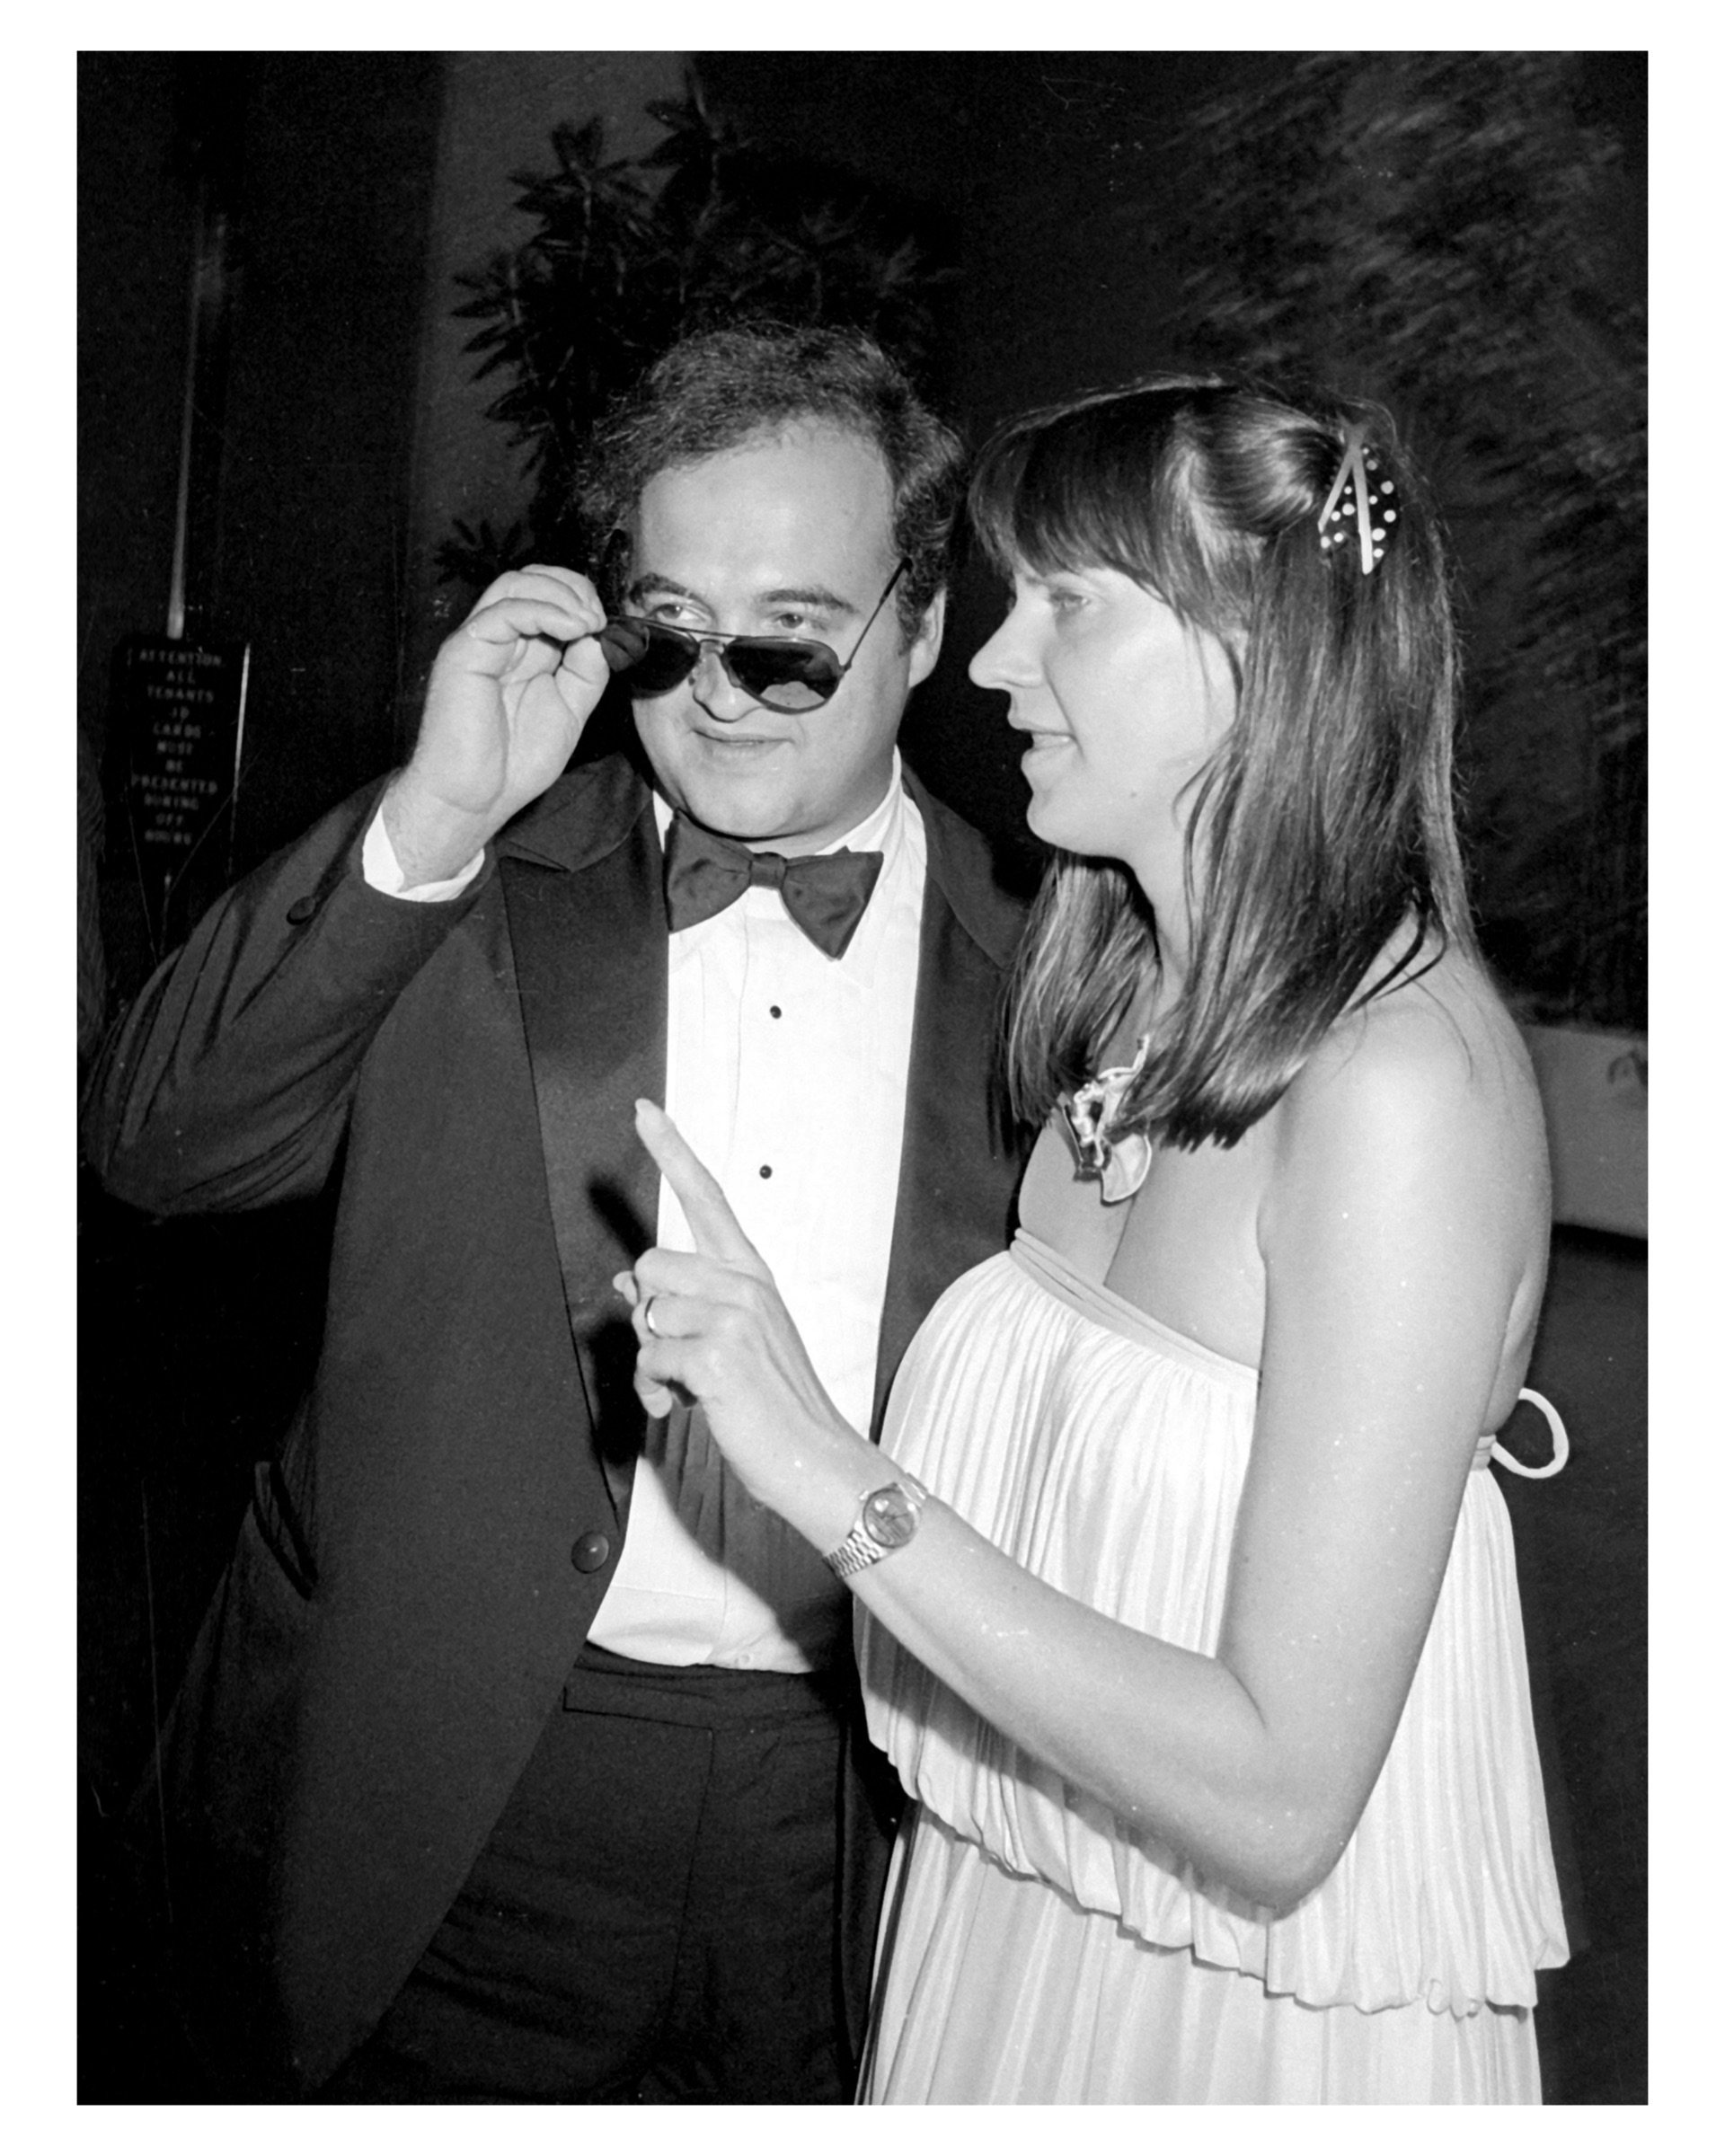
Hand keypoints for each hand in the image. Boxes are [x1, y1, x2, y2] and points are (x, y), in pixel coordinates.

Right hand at [384, 565, 611, 883]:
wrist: (475, 799)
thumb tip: (600, 635)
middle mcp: (498, 639)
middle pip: (530, 580)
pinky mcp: (464, 651)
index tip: (607, 626)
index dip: (581, 600)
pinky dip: (543, 610)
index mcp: (521, 650)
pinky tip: (572, 629)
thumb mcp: (570, 712)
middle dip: (572, 588)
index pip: (548, 598)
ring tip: (587, 622)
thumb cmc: (514, 764)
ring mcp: (479, 642)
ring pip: (515, 585)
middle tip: (598, 618)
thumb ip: (586, 672)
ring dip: (560, 594)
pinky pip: (504, 611)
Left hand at [616, 1101, 868, 1541]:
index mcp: (753, 1275)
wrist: (816, 1458)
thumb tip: (624, 1279)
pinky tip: (686, 1408)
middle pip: (651, 1266)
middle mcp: (747, 1284)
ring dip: (653, 1363)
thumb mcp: (731, 1343)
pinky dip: (657, 1392)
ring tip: (689, 1389)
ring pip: (647, 1315)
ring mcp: (735, 1316)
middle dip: (651, 1317)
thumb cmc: (772, 1405)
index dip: (672, 1152)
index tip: (644, 1110)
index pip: (708, 1198)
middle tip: (682, 1359)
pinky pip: (651, 1360)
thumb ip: (684, 1307)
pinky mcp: (717, 1354)